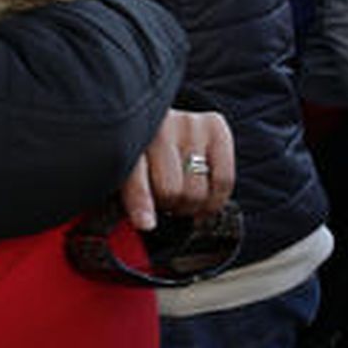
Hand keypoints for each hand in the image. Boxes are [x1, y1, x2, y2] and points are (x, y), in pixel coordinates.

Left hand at [120, 111, 234, 230]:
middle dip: (167, 206)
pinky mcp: (215, 127)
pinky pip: (224, 181)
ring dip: (190, 206)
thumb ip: (127, 197)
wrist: (158, 123)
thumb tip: (143, 225)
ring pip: (197, 192)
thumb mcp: (123, 174)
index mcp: (127, 139)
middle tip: (164, 203)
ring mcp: (189, 124)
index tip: (145, 223)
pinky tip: (203, 198)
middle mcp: (160, 126)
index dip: (140, 202)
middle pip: (171, 191)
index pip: (136, 176)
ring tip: (180, 197)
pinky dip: (214, 200)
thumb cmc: (138, 156)